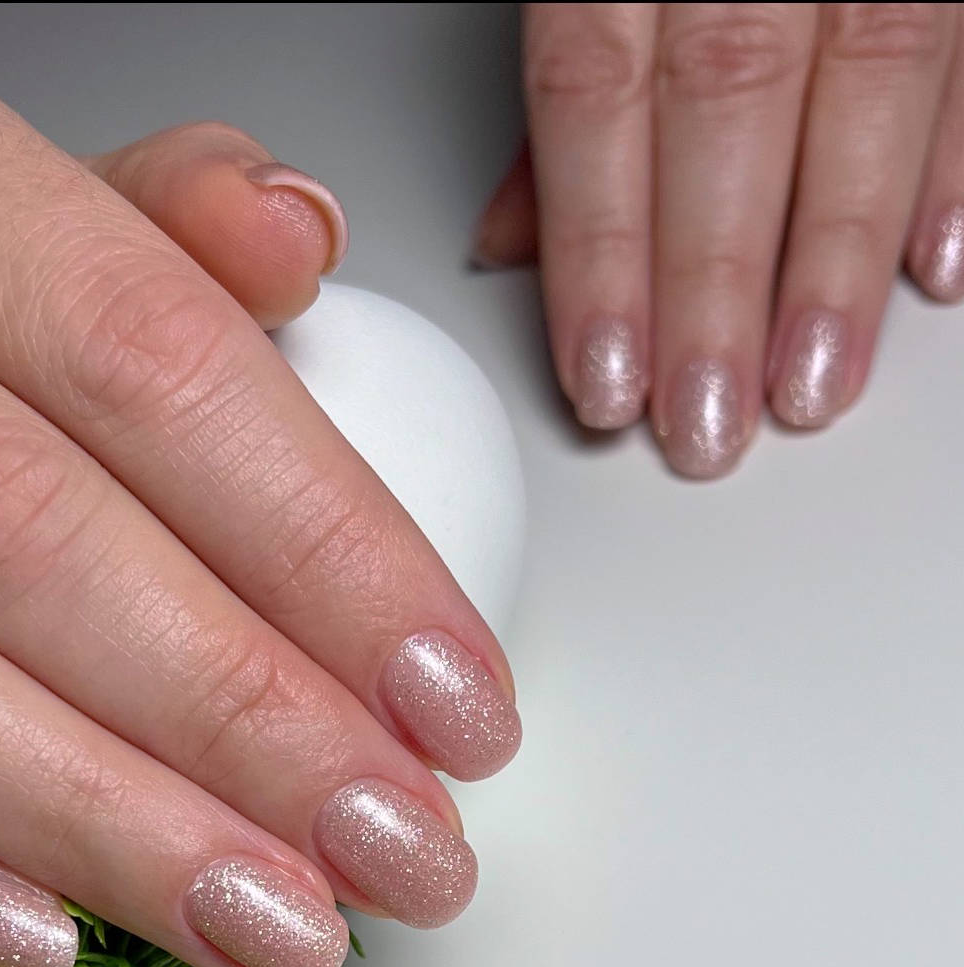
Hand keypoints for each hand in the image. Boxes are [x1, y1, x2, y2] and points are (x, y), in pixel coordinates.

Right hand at [0, 46, 520, 966]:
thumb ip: (158, 229)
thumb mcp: (8, 204)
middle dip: (244, 719)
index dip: (327, 553)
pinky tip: (48, 942)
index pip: (154, 363)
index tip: (458, 701)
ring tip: (278, 928)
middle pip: (35, 538)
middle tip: (396, 847)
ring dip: (112, 830)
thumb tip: (303, 236)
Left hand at [477, 3, 963, 476]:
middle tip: (707, 421)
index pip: (597, 90)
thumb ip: (568, 70)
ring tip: (812, 383)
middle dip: (718, 284)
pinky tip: (936, 265)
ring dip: (841, 252)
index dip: (603, 251)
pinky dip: (956, 156)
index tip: (606, 378)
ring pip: (871, 70)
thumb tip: (521, 241)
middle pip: (730, 98)